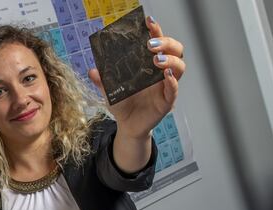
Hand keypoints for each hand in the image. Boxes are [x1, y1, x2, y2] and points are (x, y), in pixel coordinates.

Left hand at [88, 15, 185, 139]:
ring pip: (179, 67)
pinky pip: (174, 90)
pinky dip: (172, 81)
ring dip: (170, 59)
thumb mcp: (109, 90)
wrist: (127, 125)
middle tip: (151, 44)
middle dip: (166, 43)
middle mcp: (161, 72)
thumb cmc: (122, 104)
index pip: (158, 44)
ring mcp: (166, 86)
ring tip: (156, 59)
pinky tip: (166, 75)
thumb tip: (93, 70)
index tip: (148, 22)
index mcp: (149, 65)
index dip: (156, 31)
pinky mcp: (167, 101)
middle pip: (176, 50)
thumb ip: (102, 80)